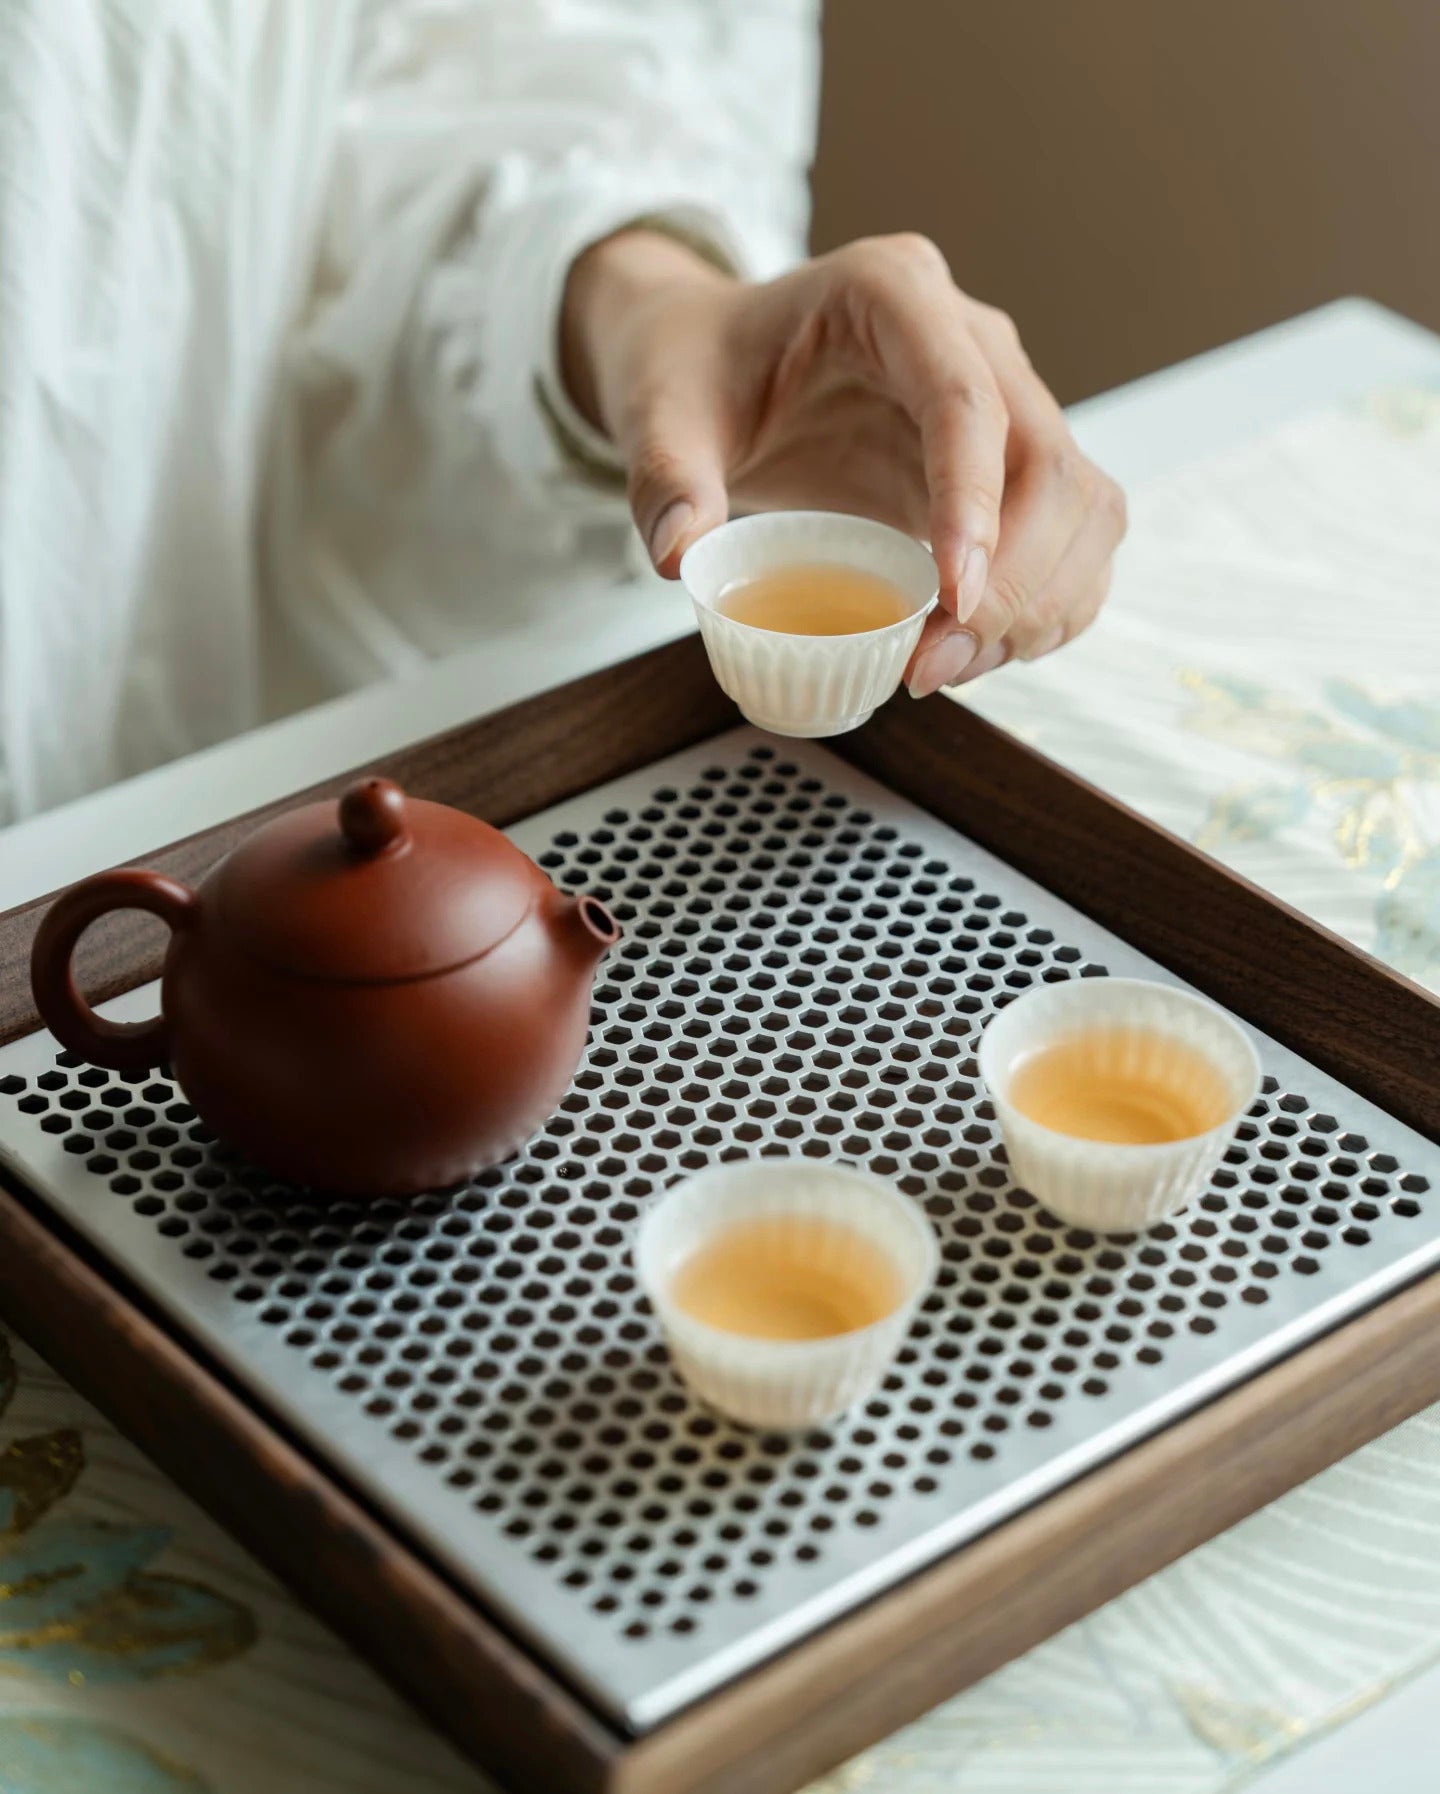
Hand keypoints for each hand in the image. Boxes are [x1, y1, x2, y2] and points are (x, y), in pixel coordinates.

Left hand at [562, 230, 1125, 694]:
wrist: (715, 360)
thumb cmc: (697, 371)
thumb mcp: (660, 412)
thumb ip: (665, 476)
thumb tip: (680, 556)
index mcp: (892, 293)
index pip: (966, 399)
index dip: (973, 502)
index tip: (953, 599)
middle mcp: (971, 339)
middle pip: (1048, 462)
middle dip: (1013, 582)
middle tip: (933, 665)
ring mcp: (1005, 400)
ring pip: (1082, 506)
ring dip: (1039, 604)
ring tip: (947, 667)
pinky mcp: (1009, 466)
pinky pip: (1073, 540)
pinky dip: (1046, 608)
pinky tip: (979, 651)